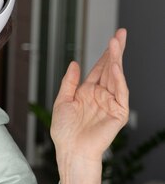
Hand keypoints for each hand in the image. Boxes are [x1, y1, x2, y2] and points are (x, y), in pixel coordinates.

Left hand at [50, 28, 129, 183]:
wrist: (70, 150)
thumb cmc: (65, 132)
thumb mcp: (62, 101)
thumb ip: (69, 82)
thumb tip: (75, 64)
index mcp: (88, 92)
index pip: (99, 68)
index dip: (105, 54)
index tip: (112, 38)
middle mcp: (101, 95)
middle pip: (110, 69)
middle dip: (115, 51)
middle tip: (120, 34)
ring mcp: (111, 103)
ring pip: (116, 77)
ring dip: (116, 60)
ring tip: (116, 43)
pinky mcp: (118, 113)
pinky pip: (120, 92)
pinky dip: (118, 79)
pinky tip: (114, 66)